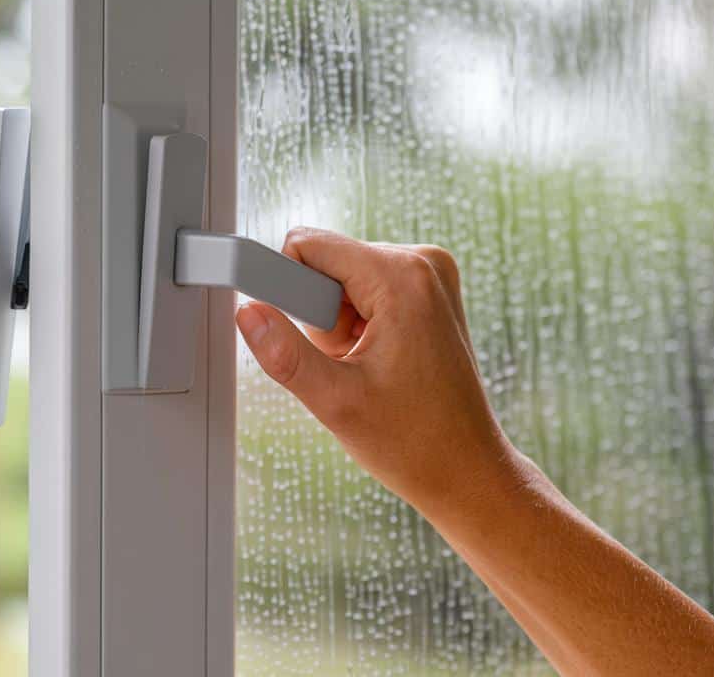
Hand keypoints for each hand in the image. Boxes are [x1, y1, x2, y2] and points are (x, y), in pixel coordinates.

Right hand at [235, 227, 516, 515]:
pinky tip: (379, 361)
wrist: (466, 470)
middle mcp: (423, 262)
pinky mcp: (430, 291)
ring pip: (343, 278)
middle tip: (348, 364)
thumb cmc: (414, 442)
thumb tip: (247, 313)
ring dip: (339, 324)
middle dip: (321, 316)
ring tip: (366, 367)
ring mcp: (431, 274)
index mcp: (403, 277)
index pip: (309, 244)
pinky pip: (366, 289)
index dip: (290, 290)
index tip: (308, 339)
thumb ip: (284, 353)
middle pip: (327, 262)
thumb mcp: (334, 400)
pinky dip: (360, 324)